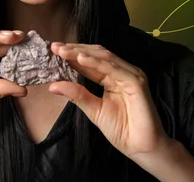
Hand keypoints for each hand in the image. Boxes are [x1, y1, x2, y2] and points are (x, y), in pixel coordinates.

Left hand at [48, 43, 171, 159]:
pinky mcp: (136, 82)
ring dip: (82, 53)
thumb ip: (76, 95)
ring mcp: (130, 75)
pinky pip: (114, 69)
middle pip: (96, 55)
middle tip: (55, 47)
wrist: (140, 147)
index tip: (54, 50)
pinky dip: (96, 62)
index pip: (90, 62)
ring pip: (104, 58)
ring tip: (63, 50)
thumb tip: (53, 85)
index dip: (72, 55)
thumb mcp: (93, 110)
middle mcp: (121, 72)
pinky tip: (80, 59)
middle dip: (75, 50)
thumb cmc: (121, 129)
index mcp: (112, 77)